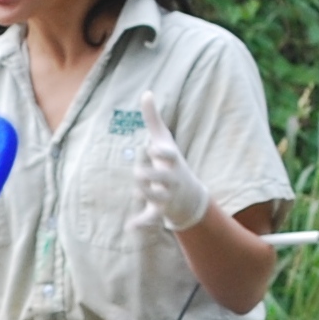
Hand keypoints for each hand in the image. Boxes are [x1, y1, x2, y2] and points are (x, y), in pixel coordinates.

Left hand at [128, 92, 210, 230]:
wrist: (189, 194)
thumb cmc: (172, 162)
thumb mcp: (164, 140)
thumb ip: (154, 118)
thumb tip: (146, 92)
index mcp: (171, 161)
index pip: (169, 156)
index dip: (161, 153)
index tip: (152, 148)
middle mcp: (171, 178)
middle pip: (163, 177)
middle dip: (151, 175)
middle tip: (138, 172)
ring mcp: (167, 195)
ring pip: (158, 197)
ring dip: (147, 193)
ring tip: (135, 188)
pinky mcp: (160, 210)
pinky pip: (152, 218)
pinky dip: (141, 223)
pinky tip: (129, 227)